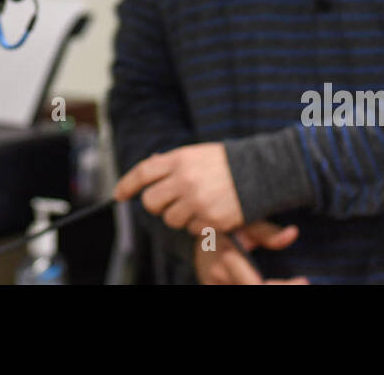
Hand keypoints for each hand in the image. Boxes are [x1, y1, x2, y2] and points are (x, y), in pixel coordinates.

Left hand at [113, 142, 241, 236]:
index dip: (128, 184)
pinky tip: (213, 211)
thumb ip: (173, 163)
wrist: (264, 171)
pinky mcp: (211, 220)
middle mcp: (184, 180)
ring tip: (199, 204)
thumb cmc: (229, 162)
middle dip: (157, 205)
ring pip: (171, 219)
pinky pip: (192, 230)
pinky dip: (199, 225)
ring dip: (180, 216)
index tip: (119, 195)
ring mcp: (197, 202)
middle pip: (151, 202)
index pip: (143, 172)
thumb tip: (149, 170)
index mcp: (180, 159)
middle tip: (170, 202)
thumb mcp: (198, 154)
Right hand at [194, 222, 307, 284]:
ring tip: (290, 283)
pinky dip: (253, 285)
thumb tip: (293, 233)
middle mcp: (218, 277)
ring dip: (269, 288)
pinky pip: (239, 288)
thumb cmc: (227, 225)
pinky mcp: (211, 287)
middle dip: (279, 288)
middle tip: (302, 283)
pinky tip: (271, 283)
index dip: (283, 286)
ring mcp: (213, 285)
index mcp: (227, 259)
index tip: (304, 281)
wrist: (197, 233)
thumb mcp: (246, 223)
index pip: (257, 285)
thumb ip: (268, 232)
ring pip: (248, 289)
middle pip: (254, 289)